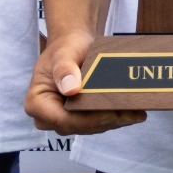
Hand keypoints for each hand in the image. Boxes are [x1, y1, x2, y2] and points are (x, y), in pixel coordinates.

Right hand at [25, 29, 145, 135]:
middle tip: (130, 114)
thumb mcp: (64, 53)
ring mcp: (63, 119)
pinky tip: (134, 114)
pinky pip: (96, 123)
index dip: (88, 120)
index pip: (63, 120)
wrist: (74, 45)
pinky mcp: (78, 119)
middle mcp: (47, 117)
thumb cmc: (66, 47)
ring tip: (136, 113)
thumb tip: (71, 90)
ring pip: (90, 127)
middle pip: (78, 126)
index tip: (110, 113)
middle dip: (105, 121)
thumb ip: (64, 69)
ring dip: (114, 122)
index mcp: (37, 103)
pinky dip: (115, 118)